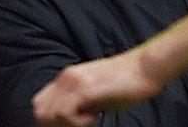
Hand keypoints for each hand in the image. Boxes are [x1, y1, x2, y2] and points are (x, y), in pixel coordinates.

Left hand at [32, 51, 162, 126]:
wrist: (147, 67)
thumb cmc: (129, 81)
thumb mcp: (97, 91)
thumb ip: (81, 101)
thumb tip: (71, 120)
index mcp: (68, 77)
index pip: (41, 104)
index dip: (53, 120)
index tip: (74, 124)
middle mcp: (66, 78)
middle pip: (40, 111)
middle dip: (57, 125)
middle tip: (82, 123)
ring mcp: (74, 82)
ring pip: (48, 115)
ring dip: (68, 124)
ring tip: (90, 119)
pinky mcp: (84, 89)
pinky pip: (64, 114)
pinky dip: (77, 123)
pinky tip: (96, 116)